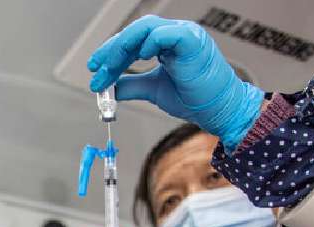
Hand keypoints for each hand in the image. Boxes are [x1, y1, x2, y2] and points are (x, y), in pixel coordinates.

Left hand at [87, 16, 262, 149]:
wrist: (218, 109)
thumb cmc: (194, 98)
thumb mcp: (153, 90)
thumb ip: (132, 86)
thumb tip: (111, 88)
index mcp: (166, 43)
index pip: (132, 40)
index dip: (111, 53)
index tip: (95, 69)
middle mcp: (174, 35)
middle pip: (134, 33)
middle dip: (111, 51)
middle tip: (96, 70)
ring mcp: (183, 35)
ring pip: (145, 29)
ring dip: (122, 48)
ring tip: (110, 68)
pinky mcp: (191, 41)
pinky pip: (165, 34)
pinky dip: (149, 43)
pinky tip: (140, 58)